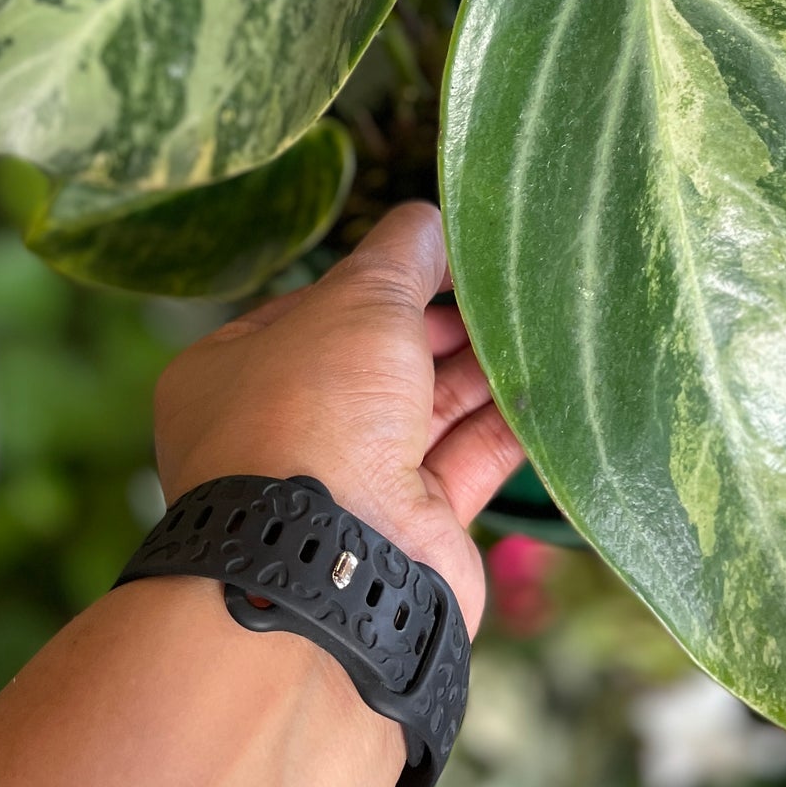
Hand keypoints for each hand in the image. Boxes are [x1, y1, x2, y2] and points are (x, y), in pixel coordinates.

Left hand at [152, 202, 522, 633]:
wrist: (331, 566)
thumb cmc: (317, 410)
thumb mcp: (358, 300)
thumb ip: (402, 254)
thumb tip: (431, 221)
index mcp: (235, 373)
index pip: (316, 308)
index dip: (383, 278)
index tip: (447, 254)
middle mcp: (285, 431)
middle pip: (376, 359)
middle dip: (440, 322)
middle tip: (507, 283)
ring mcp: (349, 486)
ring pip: (426, 409)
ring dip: (481, 367)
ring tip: (541, 318)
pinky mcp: (413, 529)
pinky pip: (466, 460)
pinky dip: (507, 423)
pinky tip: (549, 382)